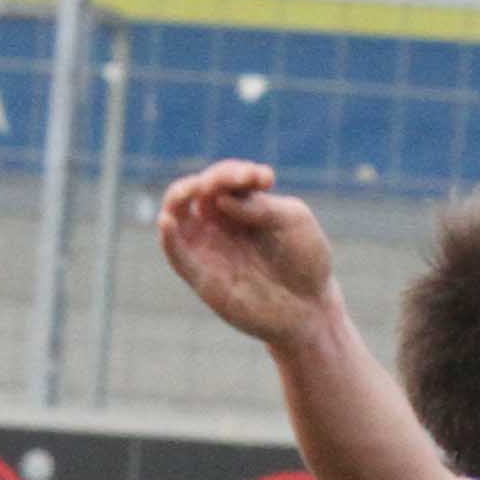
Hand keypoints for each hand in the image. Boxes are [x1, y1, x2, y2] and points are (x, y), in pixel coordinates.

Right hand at [154, 162, 340, 347]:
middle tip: (239, 178)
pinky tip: (168, 220)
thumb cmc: (305, 261)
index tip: (265, 178)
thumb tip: (221, 200)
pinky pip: (176, 252)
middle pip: (197, 189)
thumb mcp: (294, 222)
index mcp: (241, 205)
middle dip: (214, 178)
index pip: (224, 177)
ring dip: (179, 195)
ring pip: (176, 213)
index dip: (238, 171)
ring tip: (196, 188)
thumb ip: (261, 206)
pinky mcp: (201, 274)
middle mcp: (218, 222)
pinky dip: (168, 235)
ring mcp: (207, 246)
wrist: (311, 308)